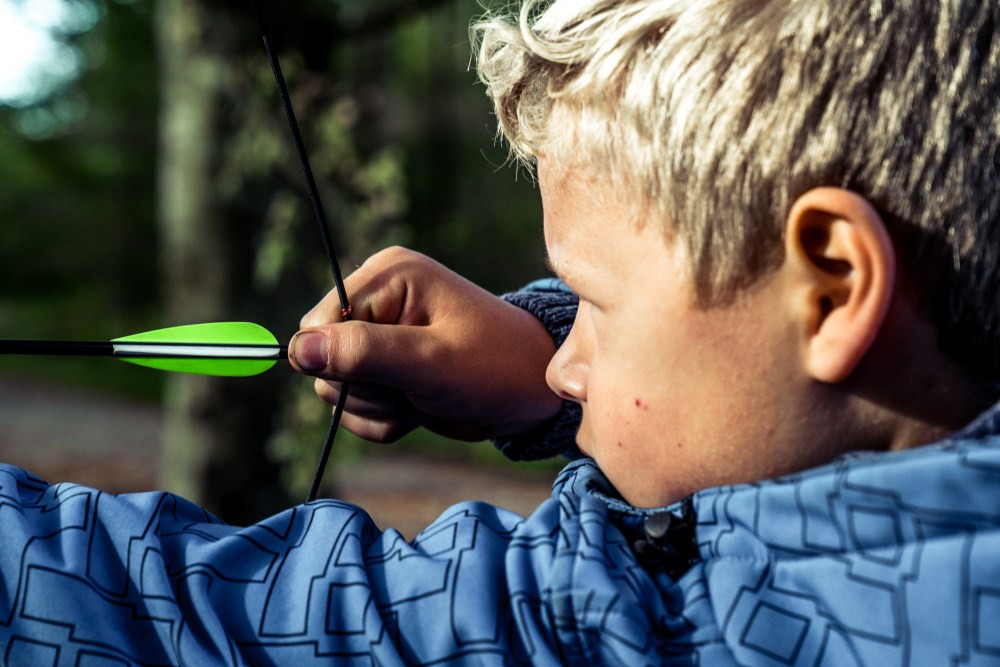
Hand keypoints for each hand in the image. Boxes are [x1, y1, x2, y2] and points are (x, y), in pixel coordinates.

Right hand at [289, 246, 561, 441]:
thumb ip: (363, 354)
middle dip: (366, 390)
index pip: (317, 325)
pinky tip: (420, 408)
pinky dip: (384, 419)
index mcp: (388, 276)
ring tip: (424, 397)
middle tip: (414, 388)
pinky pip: (355, 407)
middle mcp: (378, 299)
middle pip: (322, 361)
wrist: (531, 396)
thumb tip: (297, 349)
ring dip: (378, 408)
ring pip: (337, 390)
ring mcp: (380, 336)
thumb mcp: (429, 362)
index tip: (386, 376)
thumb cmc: (493, 367)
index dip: (341, 362)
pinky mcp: (385, 368)